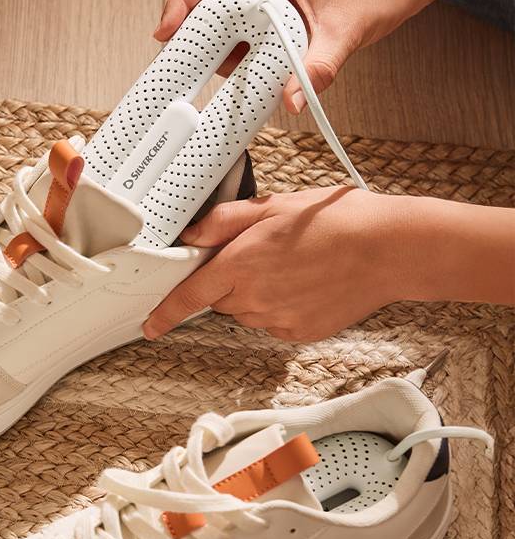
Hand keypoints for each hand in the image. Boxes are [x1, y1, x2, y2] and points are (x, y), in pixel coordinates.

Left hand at [143, 188, 401, 342]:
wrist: (389, 250)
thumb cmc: (336, 221)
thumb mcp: (274, 205)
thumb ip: (224, 222)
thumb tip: (192, 234)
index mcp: (241, 265)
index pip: (189, 296)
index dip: (165, 313)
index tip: (149, 326)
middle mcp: (254, 299)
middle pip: (221, 299)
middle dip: (231, 280)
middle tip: (264, 254)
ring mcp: (277, 319)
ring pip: (248, 311)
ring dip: (257, 293)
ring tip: (293, 265)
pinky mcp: (299, 333)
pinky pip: (274, 321)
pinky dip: (281, 306)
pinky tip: (306, 284)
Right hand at [155, 0, 428, 113]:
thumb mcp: (347, 31)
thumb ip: (318, 67)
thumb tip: (290, 102)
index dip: (183, 0)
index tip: (167, 30)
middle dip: (190, 30)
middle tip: (180, 62)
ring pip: (224, 19)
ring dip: (216, 47)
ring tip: (219, 74)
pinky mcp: (276, 15)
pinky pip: (244, 33)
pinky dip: (238, 54)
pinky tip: (244, 74)